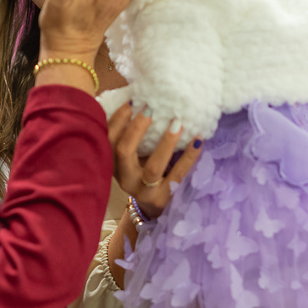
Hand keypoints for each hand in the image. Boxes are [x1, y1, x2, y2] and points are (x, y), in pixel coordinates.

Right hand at [108, 103, 202, 217]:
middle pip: (123, 151)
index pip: (108, 139)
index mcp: (112, 163)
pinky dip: (189, 157)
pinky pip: (178, 175)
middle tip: (151, 107)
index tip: (132, 101)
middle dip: (136, 128)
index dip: (117, 120)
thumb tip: (146, 99)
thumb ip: (135, 136)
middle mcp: (124, 177)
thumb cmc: (143, 171)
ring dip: (165, 143)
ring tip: (177, 123)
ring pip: (152, 167)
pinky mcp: (163, 198)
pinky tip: (198, 141)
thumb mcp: (134, 156)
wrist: (153, 207)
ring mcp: (143, 191)